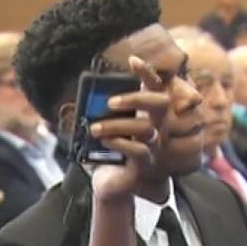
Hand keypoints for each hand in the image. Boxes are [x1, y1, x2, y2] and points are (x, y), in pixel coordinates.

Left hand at [89, 55, 170, 203]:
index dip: (147, 72)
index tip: (132, 59)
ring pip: (145, 128)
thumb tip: (86, 97)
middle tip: (109, 102)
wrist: (107, 185)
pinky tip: (105, 142)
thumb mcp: (101, 128)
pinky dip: (121, 143)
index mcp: (144, 114)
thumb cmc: (105, 153)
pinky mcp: (145, 165)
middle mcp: (154, 127)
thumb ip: (99, 113)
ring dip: (116, 125)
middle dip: (135, 98)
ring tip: (93, 128)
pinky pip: (139, 150)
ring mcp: (152, 146)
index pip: (154, 88)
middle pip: (159, 103)